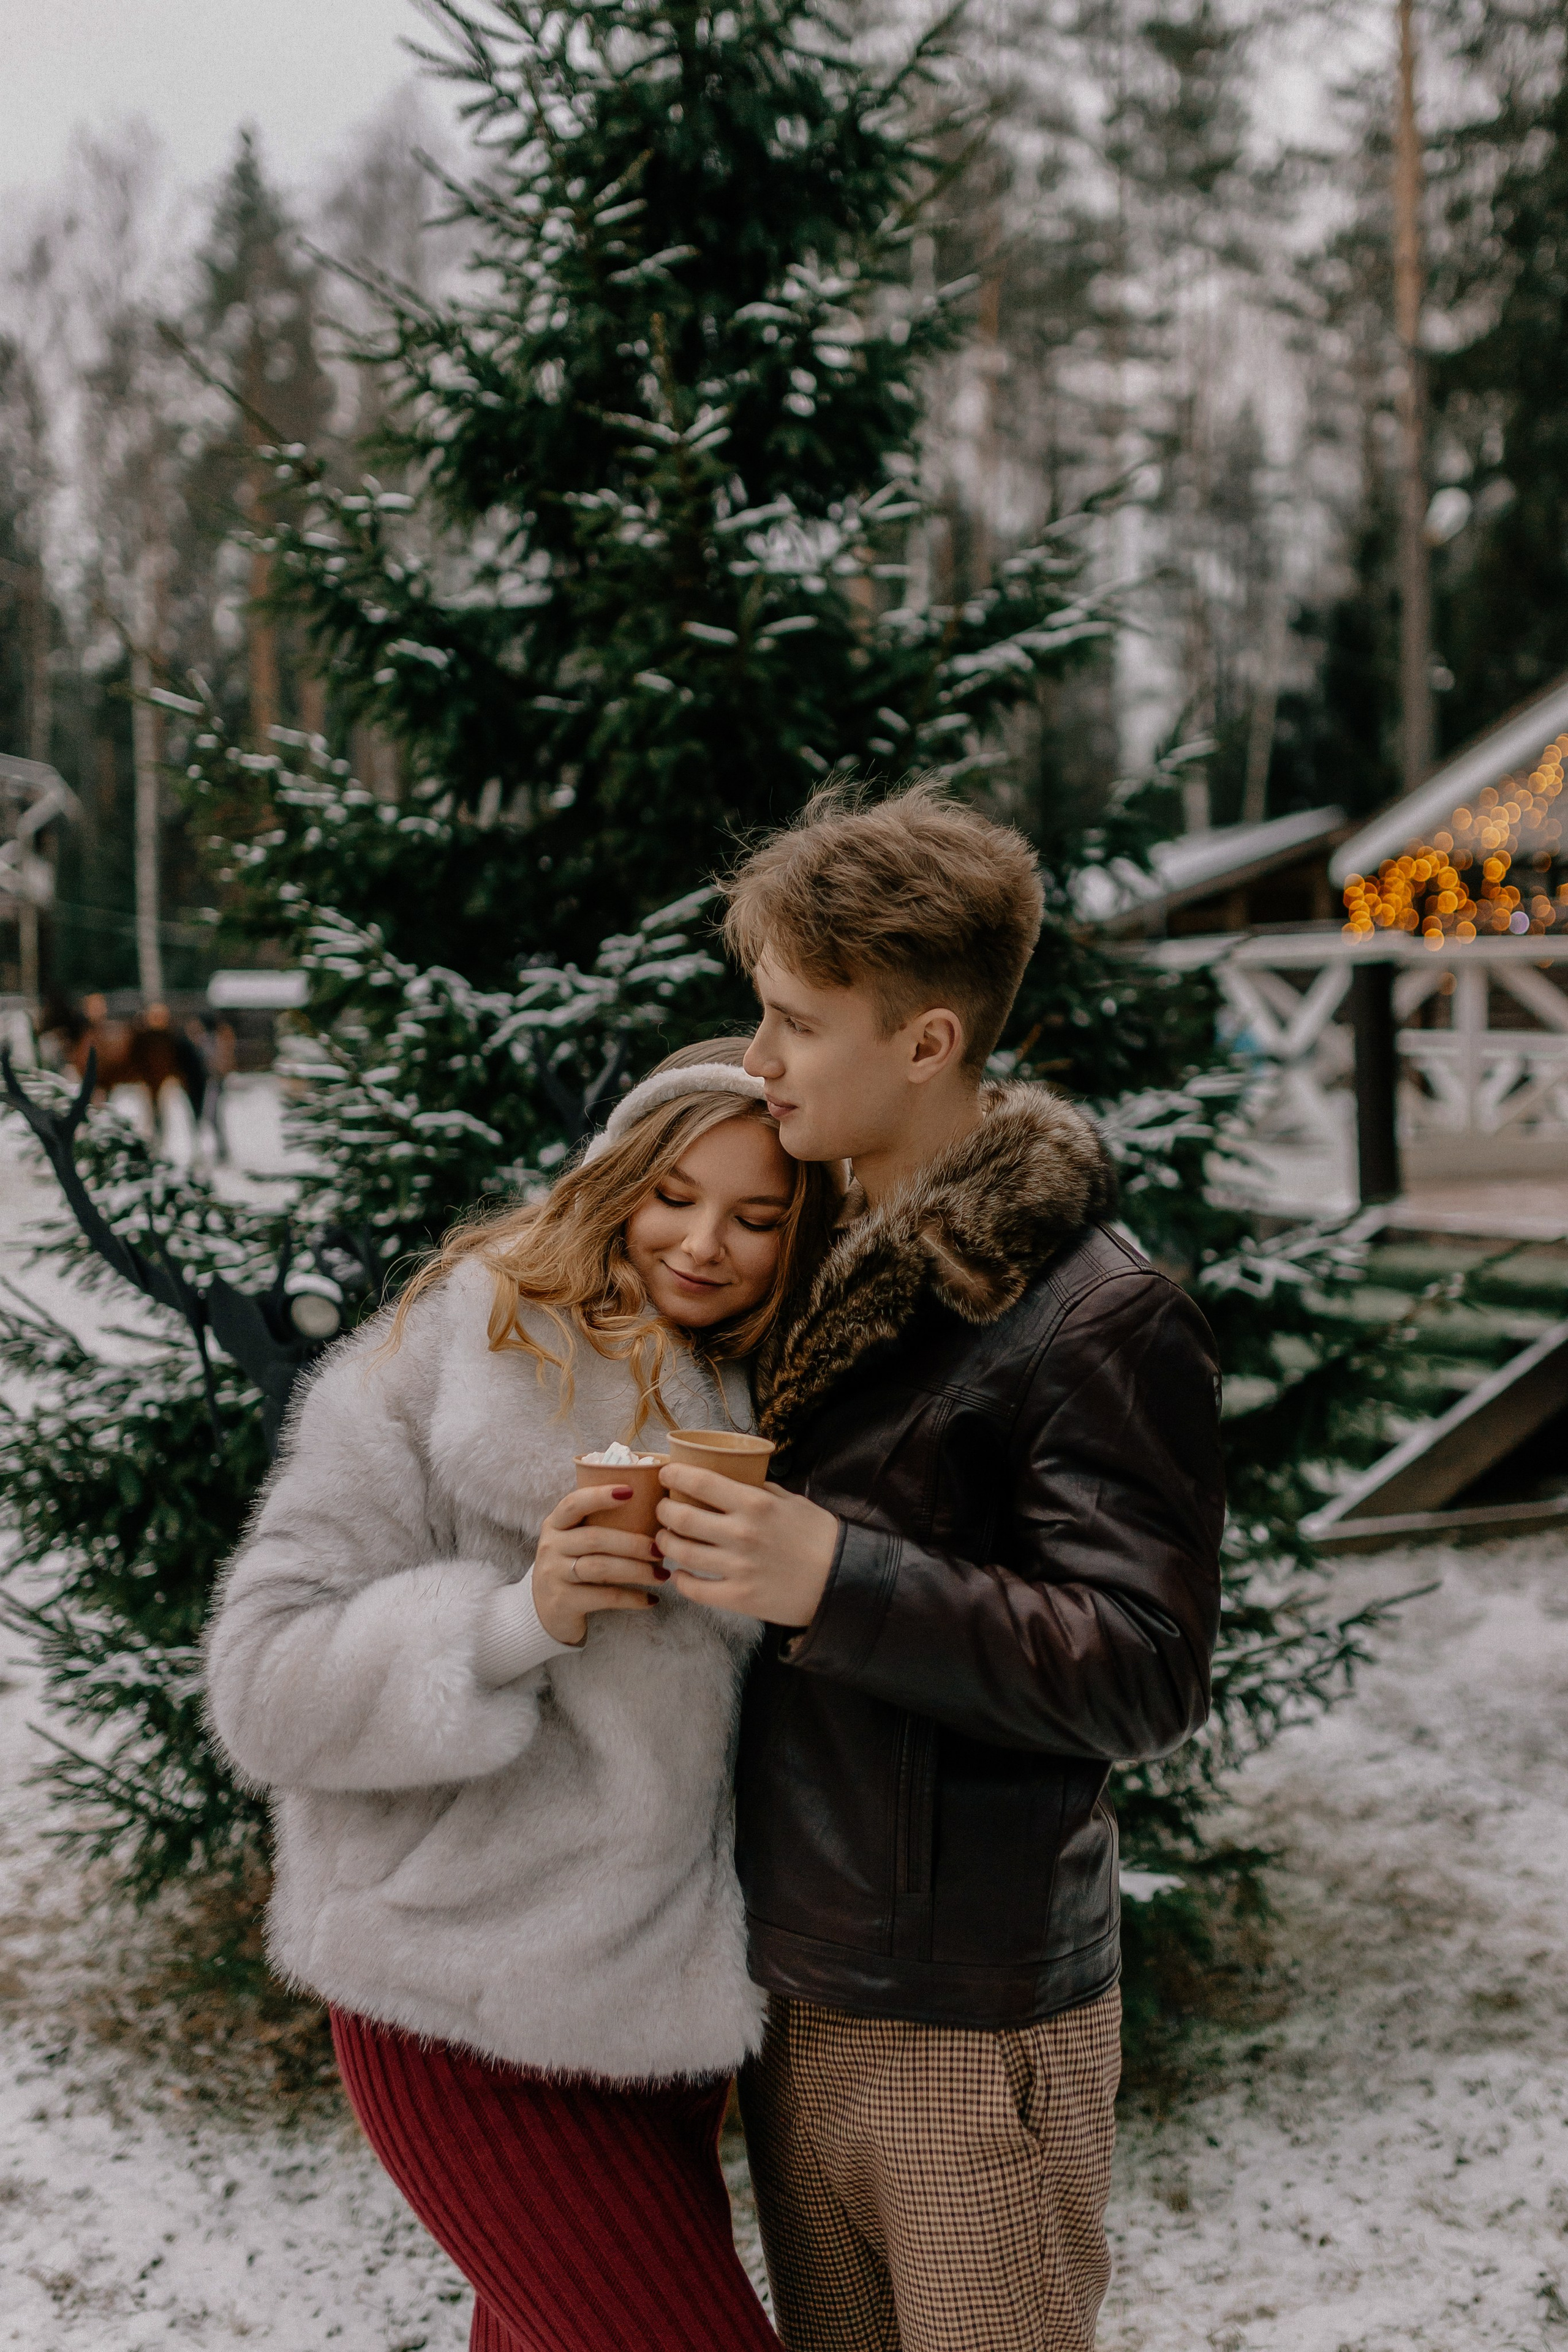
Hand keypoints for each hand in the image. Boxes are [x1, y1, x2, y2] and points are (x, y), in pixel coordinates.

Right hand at [533, 1487, 667, 1646]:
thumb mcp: (574, 1542)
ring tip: (662, 1575)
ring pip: (601, 1568)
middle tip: (660, 1548)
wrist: (544, 1613)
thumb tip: (654, 1510)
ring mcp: (554, 1575)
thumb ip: (598, 1525)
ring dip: (637, 1571)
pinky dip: (631, 1598)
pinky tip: (650, 1599)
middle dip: (633, 1542)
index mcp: (555, 1524)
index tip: (630, 1491)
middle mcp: (551, 1547)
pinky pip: (604, 1597)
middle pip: (595, 1538)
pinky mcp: (563, 1602)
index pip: (574, 1504)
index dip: (600, 1496)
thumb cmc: (572, 1567)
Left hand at [655, 1465, 838, 1626]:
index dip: (674, 1475)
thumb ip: (761, 1491)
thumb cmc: (820, 1537)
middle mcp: (741, 1533)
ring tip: (666, 1540)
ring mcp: (738, 1567)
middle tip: (663, 1509)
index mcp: (754, 1503)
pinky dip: (682, 1581)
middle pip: (681, 1517)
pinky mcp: (739, 1598)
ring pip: (682, 1553)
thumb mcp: (792, 1502)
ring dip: (666, 1544)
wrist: (842, 1581)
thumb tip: (734, 1480)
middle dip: (664, 1510)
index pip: (700, 1482)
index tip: (665, 1473)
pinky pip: (695, 1590)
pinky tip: (681, 1575)